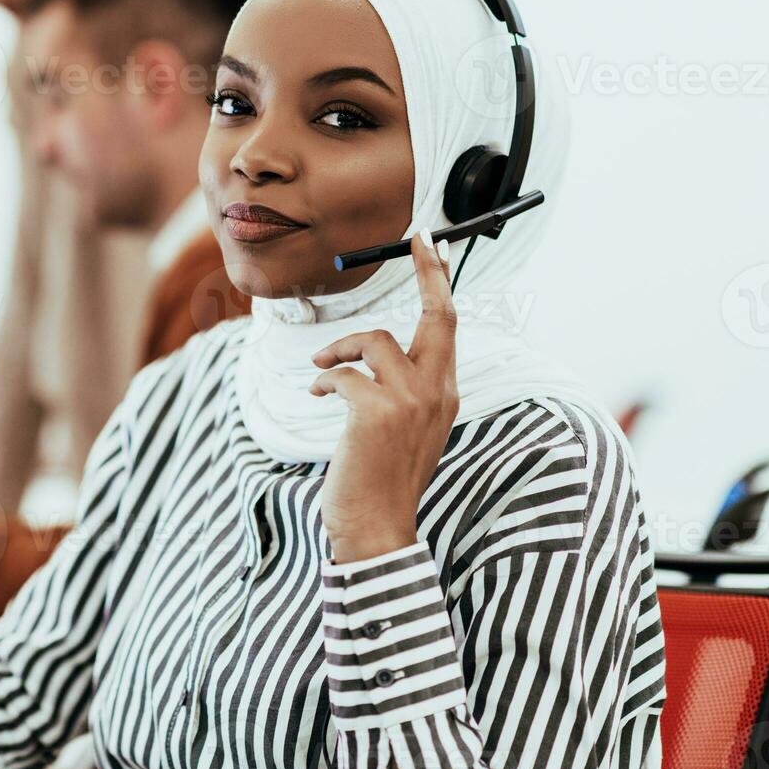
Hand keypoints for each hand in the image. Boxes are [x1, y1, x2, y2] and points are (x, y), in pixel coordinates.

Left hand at [310, 231, 458, 563]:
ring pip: (375, 341)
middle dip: (428, 272)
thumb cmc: (382, 479)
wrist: (377, 528)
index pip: (449, 328)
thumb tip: (376, 356)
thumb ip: (403, 391)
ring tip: (323, 368)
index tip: (432, 247)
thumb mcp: (404, 429)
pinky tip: (318, 397)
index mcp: (446, 394)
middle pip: (438, 316)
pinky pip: (342, 373)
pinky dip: (324, 380)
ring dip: (339, 350)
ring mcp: (411, 401)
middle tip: (415, 241)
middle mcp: (437, 392)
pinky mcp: (377, 412)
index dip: (440, 284)